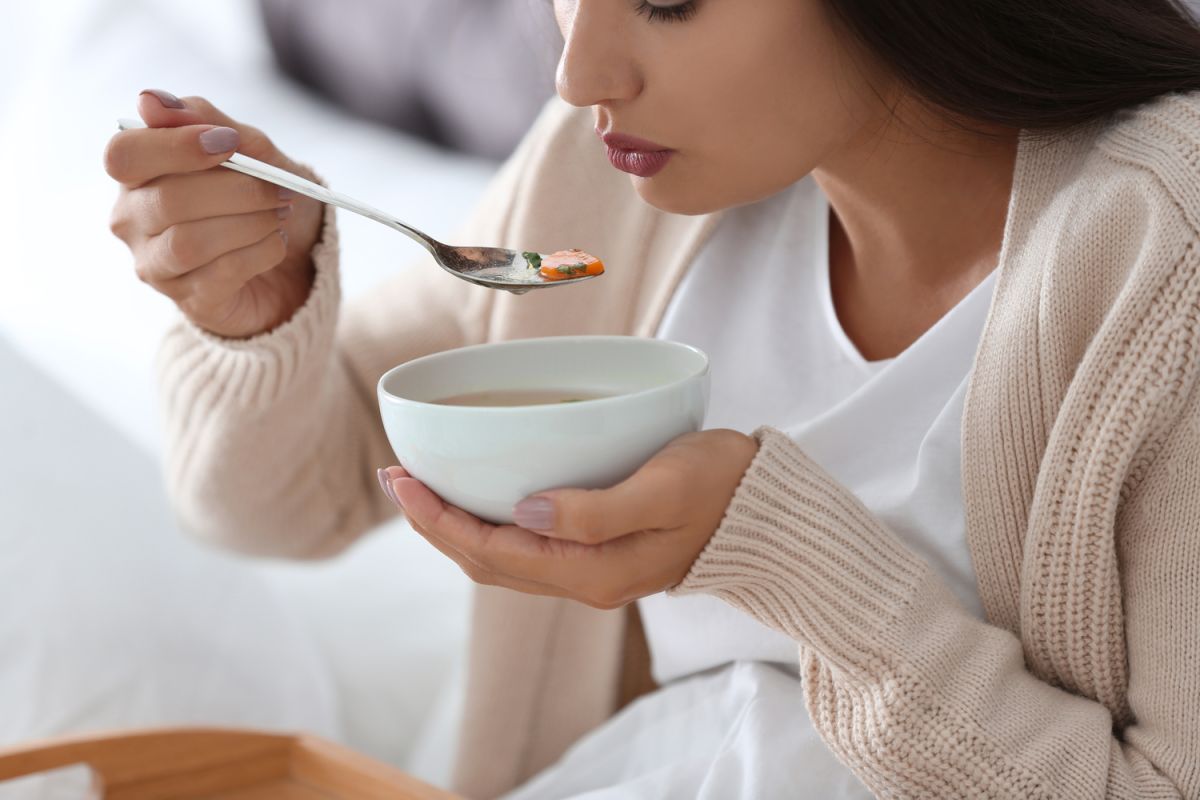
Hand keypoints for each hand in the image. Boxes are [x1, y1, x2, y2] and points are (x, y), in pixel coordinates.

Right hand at [104, 89, 324, 338]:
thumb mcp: (250, 150)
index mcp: (137, 174)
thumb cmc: (262, 198)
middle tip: (280, 190)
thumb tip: (150, 101)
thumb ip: (206, 121)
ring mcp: (157, 265)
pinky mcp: (191, 300)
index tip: (230, 143)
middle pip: (167, 200)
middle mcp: (133, 220)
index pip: (124, 155)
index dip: (175, 146)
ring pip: (191, 242)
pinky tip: (276, 242)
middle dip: (236, 191)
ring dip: (250, 223)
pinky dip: (261, 251)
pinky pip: (222, 273)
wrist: (298, 261)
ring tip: (280, 215)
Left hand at [377, 429, 758, 608]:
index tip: (404, 481)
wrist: (768, 513)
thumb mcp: (664, 489)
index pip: (493, 552)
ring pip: (504, 560)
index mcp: (594, 571)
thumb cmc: (722, 487)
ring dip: (458, 527)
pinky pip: (527, 550)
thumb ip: (596, 510)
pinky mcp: (602, 553)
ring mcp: (594, 571)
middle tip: (398, 479)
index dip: (440, 520)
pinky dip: (492, 526)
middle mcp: (587, 580)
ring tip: (424, 487)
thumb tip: (526, 511)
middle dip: (435, 525)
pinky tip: (484, 497)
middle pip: (487, 563)